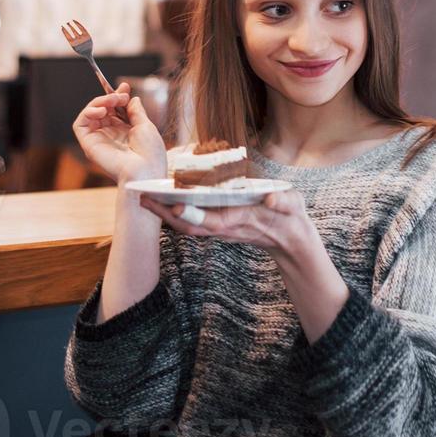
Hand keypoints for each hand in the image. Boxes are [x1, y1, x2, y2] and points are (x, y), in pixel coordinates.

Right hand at [72, 83, 166, 184]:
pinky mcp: (88, 144)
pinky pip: (80, 124)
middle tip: (121, 95)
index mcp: (125, 131)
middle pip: (102, 109)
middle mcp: (111, 134)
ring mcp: (99, 139)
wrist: (145, 171)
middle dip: (110, 97)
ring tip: (113, 101)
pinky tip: (102, 111)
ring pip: (90, 113)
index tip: (125, 87)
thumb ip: (136, 111)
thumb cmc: (150, 153)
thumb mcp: (146, 126)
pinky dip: (88, 112)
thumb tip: (131, 97)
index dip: (117, 97)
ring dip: (99, 102)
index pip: (115, 110)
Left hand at [139, 187, 313, 261]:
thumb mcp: (292, 206)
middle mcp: (225, 226)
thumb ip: (283, 202)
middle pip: (190, 224)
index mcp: (240, 220)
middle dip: (166, 214)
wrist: (290, 239)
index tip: (174, 206)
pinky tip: (164, 201)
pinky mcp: (219, 225)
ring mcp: (220, 227)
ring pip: (188, 224)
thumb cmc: (290, 218)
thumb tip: (272, 197)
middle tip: (143, 198)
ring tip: (146, 198)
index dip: (192, 215)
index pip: (211, 220)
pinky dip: (176, 213)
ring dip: (166, 213)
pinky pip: (193, 221)